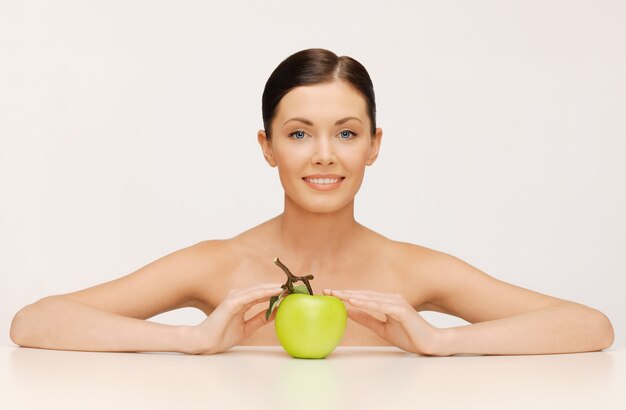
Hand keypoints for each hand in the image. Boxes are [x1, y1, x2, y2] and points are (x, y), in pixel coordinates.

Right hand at [189, 283, 283, 353]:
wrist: (205, 342)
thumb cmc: (222, 335)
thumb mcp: (247, 328)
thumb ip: (260, 319)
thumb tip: (277, 312)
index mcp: (241, 301)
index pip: (262, 294)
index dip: (276, 293)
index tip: (291, 293)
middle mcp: (239, 296)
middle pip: (262, 289)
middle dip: (278, 288)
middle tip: (295, 287)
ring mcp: (235, 297)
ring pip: (259, 290)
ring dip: (274, 288)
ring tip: (289, 287)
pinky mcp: (232, 302)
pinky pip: (252, 296)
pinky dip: (265, 292)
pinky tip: (276, 291)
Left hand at [323, 289, 441, 355]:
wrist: (429, 344)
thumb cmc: (410, 336)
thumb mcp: (382, 329)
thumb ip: (367, 319)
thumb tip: (350, 311)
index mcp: (386, 302)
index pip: (362, 296)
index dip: (346, 295)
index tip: (329, 294)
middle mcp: (391, 298)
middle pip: (363, 294)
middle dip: (344, 292)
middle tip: (326, 290)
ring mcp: (397, 303)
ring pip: (370, 298)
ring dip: (352, 295)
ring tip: (336, 294)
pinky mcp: (401, 310)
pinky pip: (381, 305)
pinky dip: (366, 302)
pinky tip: (353, 301)